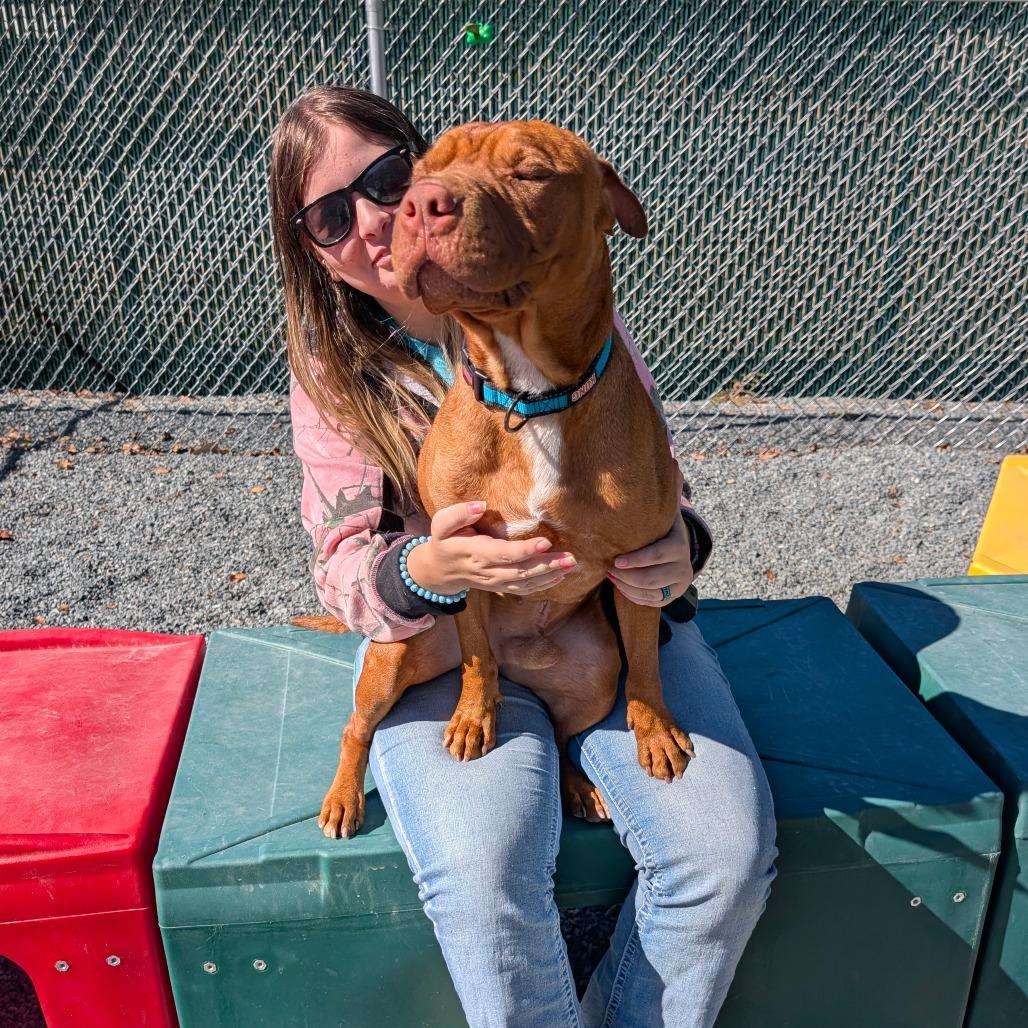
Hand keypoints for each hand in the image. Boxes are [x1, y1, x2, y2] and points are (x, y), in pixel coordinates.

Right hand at [406, 500, 576, 595]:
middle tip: (572, 558)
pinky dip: (542, 585)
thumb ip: (459, 514)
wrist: (438, 571)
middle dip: (547, 565)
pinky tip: (559, 576)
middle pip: (520, 572)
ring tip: (571, 564)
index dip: (524, 551)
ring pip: (525, 583)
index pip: (503, 554)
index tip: (545, 542)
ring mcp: (494, 582)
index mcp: (474, 553)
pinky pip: (523, 590)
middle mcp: (487, 571)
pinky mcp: (500, 587)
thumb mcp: (441, 524)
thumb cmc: (444, 541)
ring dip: (550, 575)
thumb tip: (482, 505)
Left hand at [608, 512, 693, 606]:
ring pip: (651, 593)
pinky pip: (652, 602)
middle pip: (652, 579)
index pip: (656, 555)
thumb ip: (651, 508)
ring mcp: (681, 585)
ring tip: (612, 577)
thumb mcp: (662, 518)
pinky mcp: (674, 596)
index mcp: (679, 545)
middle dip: (627, 576)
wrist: (680, 548)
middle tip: (610, 569)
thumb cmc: (661, 529)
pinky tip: (621, 586)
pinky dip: (633, 596)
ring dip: (627, 587)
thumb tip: (631, 492)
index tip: (616, 560)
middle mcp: (684, 567)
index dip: (635, 560)